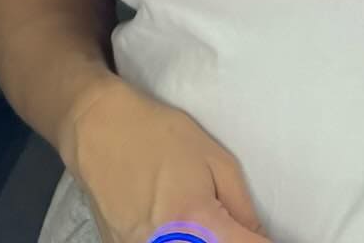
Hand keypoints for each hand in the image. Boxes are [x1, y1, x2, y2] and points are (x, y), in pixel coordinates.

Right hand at [62, 75, 269, 242]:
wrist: (98, 130)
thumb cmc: (159, 135)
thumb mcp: (215, 159)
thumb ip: (242, 207)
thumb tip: (258, 237)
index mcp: (195, 223)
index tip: (265, 236)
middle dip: (230, 238)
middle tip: (229, 222)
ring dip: (202, 237)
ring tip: (193, 213)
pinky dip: (175, 239)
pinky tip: (172, 221)